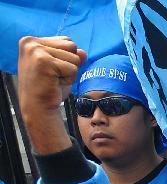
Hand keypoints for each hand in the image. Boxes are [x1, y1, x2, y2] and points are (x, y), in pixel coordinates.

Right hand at [17, 36, 85, 153]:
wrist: (38, 107)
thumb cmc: (48, 88)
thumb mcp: (60, 68)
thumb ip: (71, 57)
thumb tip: (84, 52)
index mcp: (30, 40)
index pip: (66, 40)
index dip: (66, 58)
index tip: (51, 70)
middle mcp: (30, 42)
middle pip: (72, 45)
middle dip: (69, 63)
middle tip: (54, 76)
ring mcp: (35, 50)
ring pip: (74, 57)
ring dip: (70, 72)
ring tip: (54, 79)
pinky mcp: (44, 61)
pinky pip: (73, 68)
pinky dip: (69, 79)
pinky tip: (55, 83)